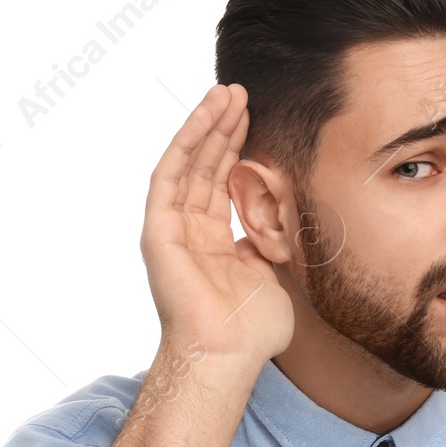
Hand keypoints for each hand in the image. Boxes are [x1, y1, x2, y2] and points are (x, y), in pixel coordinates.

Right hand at [140, 84, 292, 367]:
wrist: (229, 355)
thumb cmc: (254, 330)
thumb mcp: (272, 275)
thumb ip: (272, 245)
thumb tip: (287, 223)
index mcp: (213, 241)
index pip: (223, 182)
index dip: (237, 148)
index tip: (256, 118)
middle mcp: (188, 231)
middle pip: (205, 165)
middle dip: (223, 127)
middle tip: (242, 92)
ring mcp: (170, 229)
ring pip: (188, 162)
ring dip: (206, 125)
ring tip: (226, 92)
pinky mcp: (158, 230)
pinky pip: (170, 174)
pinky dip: (187, 141)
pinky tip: (205, 115)